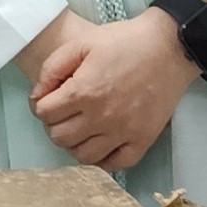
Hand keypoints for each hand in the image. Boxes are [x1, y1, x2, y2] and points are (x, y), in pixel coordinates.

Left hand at [18, 8, 198, 172]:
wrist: (169, 47)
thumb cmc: (124, 41)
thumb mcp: (81, 43)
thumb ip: (52, 68)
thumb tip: (37, 96)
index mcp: (84, 91)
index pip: (44, 113)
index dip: (41, 105)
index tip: (49, 99)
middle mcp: (101, 117)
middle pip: (59, 138)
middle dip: (54, 125)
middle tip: (63, 114)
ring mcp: (123, 132)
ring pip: (83, 157)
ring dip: (75, 144)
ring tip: (80, 128)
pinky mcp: (143, 140)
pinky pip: (115, 165)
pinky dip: (103, 159)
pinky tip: (100, 143)